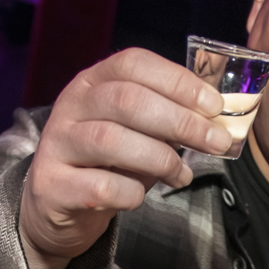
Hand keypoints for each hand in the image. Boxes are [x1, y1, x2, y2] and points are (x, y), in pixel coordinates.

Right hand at [20, 48, 225, 268]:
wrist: (57, 205)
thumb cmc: (106, 162)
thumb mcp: (135, 131)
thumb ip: (167, 119)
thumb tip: (216, 121)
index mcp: (92, 81)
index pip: (133, 63)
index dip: (177, 81)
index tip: (214, 105)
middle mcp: (70, 106)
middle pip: (126, 100)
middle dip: (180, 121)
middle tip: (216, 142)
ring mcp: (56, 144)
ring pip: (111, 140)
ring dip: (160, 159)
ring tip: (181, 175)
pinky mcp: (52, 185)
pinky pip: (101, 186)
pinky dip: (132, 193)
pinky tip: (140, 196)